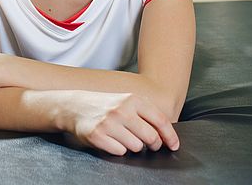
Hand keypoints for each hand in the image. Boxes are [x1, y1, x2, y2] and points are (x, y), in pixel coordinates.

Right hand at [61, 90, 179, 155]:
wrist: (76, 106)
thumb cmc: (107, 106)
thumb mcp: (127, 101)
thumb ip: (146, 113)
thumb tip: (166, 134)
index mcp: (133, 99)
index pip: (160, 120)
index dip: (170, 136)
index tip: (174, 146)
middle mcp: (122, 110)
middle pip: (151, 137)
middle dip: (153, 144)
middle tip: (149, 144)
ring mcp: (109, 123)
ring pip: (136, 147)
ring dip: (134, 146)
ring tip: (125, 137)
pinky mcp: (98, 136)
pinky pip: (120, 152)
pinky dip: (119, 149)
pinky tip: (112, 140)